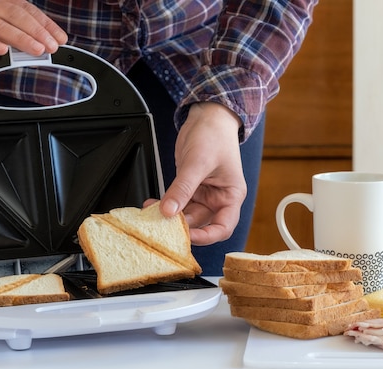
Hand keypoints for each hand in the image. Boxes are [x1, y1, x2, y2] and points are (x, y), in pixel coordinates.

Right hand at [0, 0, 66, 67]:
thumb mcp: (0, 30)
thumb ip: (20, 34)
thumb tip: (47, 44)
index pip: (26, 9)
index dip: (45, 23)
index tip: (61, 39)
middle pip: (13, 14)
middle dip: (36, 31)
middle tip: (52, 46)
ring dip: (20, 38)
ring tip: (37, 50)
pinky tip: (3, 51)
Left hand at [154, 102, 246, 245]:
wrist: (208, 116)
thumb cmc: (215, 136)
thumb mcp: (198, 162)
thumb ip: (183, 188)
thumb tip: (168, 210)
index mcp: (231, 196)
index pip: (223, 227)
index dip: (206, 237)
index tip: (187, 236)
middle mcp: (218, 199)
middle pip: (200, 223)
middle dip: (181, 226)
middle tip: (162, 225)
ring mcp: (203, 194)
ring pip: (185, 215)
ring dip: (169, 216)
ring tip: (151, 214)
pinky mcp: (189, 187)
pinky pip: (176, 202)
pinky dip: (164, 204)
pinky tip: (152, 203)